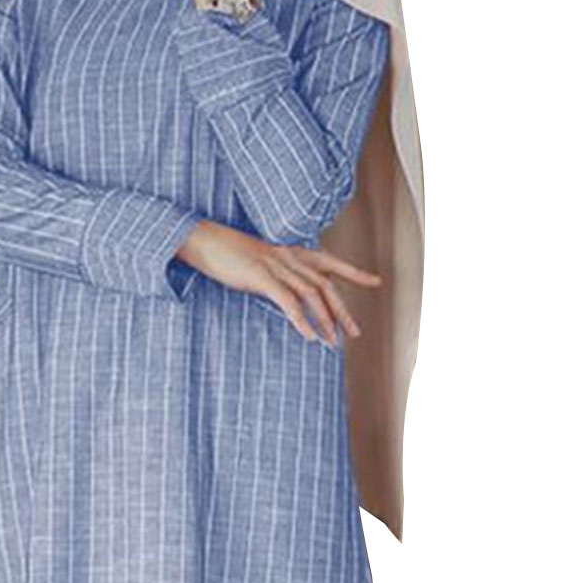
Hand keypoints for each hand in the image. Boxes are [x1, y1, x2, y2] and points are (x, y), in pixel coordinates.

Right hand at [176, 220, 382, 348]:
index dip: (354, 272)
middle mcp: (291, 257)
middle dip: (342, 311)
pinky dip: (301, 320)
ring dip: (325, 320)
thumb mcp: (262, 262)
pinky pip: (288, 301)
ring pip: (311, 295)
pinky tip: (309, 336)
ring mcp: (277, 266)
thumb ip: (282, 274)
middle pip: (326, 285)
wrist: (205, 240)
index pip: (331, 263)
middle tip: (355, 333)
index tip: (376, 282)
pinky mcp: (261, 277)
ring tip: (332, 342)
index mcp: (293, 252)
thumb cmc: (231, 254)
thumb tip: (294, 291)